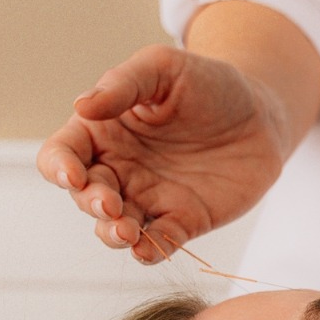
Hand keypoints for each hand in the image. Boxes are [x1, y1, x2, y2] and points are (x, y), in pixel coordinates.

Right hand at [37, 44, 288, 262]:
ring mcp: (147, 198)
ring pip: (114, 226)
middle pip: (84, 196)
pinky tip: (146, 249)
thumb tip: (81, 106)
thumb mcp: (164, 68)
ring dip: (112, 234)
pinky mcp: (181, 220)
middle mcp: (117, 169)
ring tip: (126, 231)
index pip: (61, 154)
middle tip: (110, 204)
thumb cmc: (207, 83)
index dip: (58, 167)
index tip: (72, 174)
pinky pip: (158, 242)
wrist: (261, 113)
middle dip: (91, 204)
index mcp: (101, 131)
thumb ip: (124, 84)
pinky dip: (148, 251)